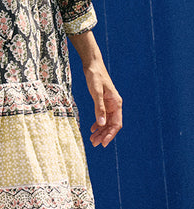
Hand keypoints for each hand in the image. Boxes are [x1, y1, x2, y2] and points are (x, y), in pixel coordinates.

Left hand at [68, 30, 122, 147]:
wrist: (93, 64)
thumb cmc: (95, 76)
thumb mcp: (96, 92)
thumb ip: (99, 108)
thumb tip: (101, 124)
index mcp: (116, 103)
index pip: (116, 124)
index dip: (110, 135)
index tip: (103, 144)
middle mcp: (115, 105)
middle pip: (111, 125)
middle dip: (104, 135)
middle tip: (94, 144)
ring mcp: (109, 104)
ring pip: (106, 122)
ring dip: (100, 131)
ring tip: (92, 139)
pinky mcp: (103, 101)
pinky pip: (102, 116)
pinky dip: (98, 123)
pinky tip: (92, 129)